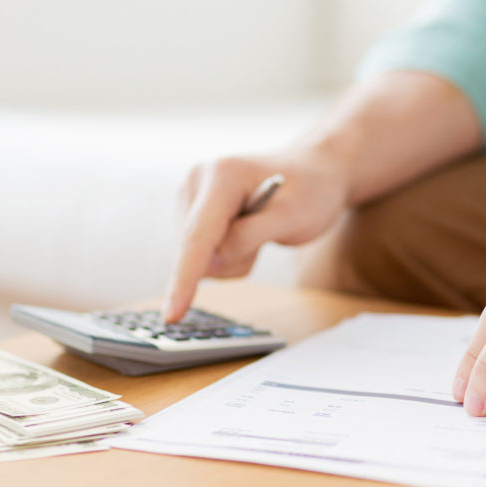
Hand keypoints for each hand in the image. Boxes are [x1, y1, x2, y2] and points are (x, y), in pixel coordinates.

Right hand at [162, 148, 348, 321]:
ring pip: (199, 257)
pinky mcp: (192, 211)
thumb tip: (213, 260)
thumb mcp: (292, 215)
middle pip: (196, 251)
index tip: (172, 315)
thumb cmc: (309, 190)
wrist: (313, 171)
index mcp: (221, 175)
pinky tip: (247, 230)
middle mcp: (197, 181)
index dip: (183, 278)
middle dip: (233, 258)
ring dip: (233, 257)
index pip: (196, 236)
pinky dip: (229, 254)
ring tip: (260, 228)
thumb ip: (249, 237)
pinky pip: (204, 254)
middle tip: (268, 231)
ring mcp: (191, 196)